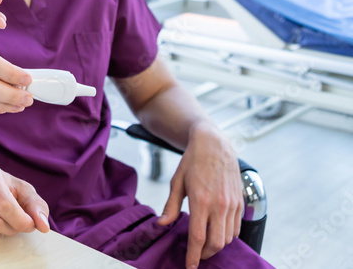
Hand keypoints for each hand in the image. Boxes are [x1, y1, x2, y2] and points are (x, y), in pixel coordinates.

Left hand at [157, 124, 242, 268]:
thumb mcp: (176, 182)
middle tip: (196, 255)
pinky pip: (236, 228)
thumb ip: (171, 206)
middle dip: (205, 254)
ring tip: (204, 244)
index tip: (189, 266)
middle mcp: (219, 205)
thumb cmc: (192, 162)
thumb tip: (162, 224)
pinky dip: (228, 235)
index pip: (198, 237)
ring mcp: (232, 204)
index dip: (193, 255)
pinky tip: (217, 232)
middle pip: (216, 243)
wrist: (215, 145)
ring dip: (217, 245)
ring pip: (229, 238)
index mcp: (201, 201)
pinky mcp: (240, 203)